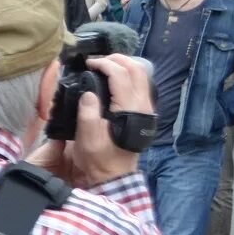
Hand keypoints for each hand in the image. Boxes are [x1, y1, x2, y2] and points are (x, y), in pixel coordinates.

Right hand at [30, 52, 146, 188]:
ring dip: (124, 66)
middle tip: (98, 60)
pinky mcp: (144, 113)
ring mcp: (146, 109)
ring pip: (142, 76)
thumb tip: (88, 92)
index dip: (104, 64)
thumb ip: (88, 113)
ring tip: (105, 66)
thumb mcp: (87, 138)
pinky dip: (129, 75)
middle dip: (117, 59)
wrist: (113, 175)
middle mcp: (143, 106)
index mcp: (130, 110)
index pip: (120, 75)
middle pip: (136, 70)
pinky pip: (141, 85)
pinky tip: (115, 79)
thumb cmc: (98, 158)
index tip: (88, 63)